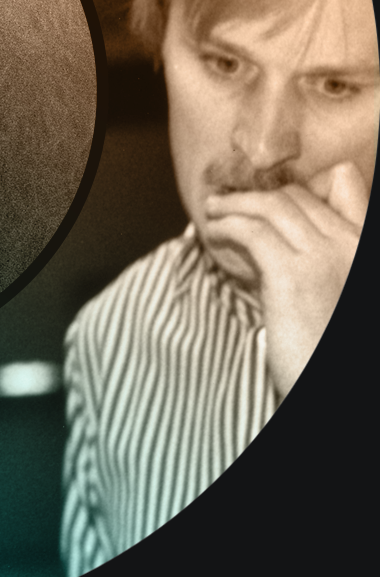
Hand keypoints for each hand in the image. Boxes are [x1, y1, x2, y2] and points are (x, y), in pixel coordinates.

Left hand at [203, 161, 367, 397]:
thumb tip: (265, 243)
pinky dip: (226, 226)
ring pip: (271, 205)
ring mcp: (325, 256)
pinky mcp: (292, 275)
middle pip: (297, 195)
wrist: (334, 394)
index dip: (301, 186)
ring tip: (212, 211)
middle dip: (257, 195)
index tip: (267, 199)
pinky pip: (251, 231)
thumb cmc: (323, 350)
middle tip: (227, 204)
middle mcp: (354, 245)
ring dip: (234, 204)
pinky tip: (212, 234)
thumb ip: (309, 263)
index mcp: (365, 248)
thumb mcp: (330, 295)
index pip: (345, 182)